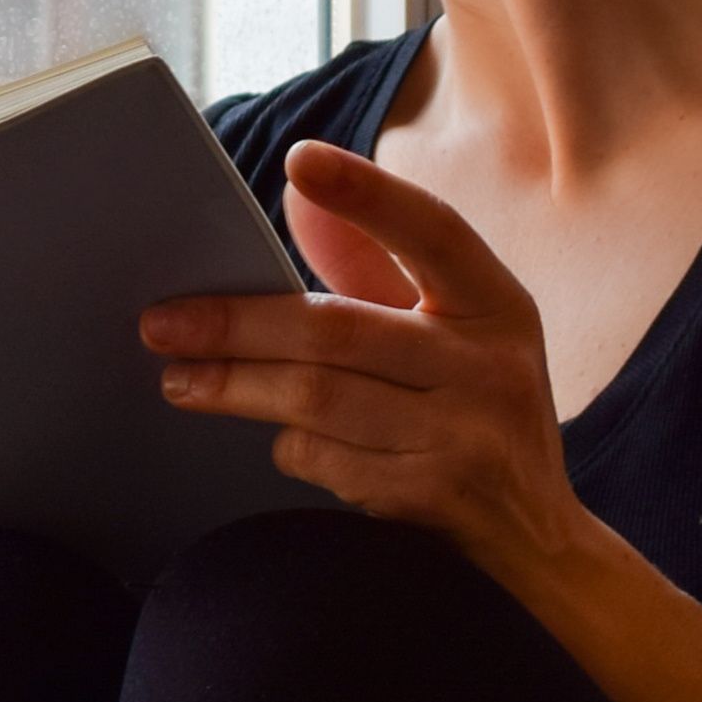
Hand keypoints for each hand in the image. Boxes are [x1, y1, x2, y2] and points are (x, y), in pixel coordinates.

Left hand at [145, 144, 598, 596]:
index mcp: (498, 305)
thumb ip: (374, 267)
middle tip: (163, 322)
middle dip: (238, 324)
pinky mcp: (431, 499)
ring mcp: (464, 437)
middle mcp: (490, 367)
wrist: (538, 539)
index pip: (434, 231)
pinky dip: (288, 445)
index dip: (370, 194)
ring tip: (179, 380)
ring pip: (319, 399)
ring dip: (236, 387)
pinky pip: (326, 460)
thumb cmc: (477, 413)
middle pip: (340, 329)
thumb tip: (300, 196)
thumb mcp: (455, 335)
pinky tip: (273, 436)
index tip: (300, 161)